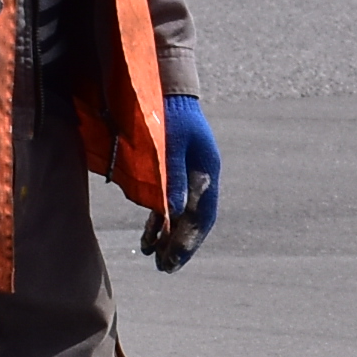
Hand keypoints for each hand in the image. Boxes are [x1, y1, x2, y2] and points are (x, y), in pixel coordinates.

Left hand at [146, 96, 220, 271]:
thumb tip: (172, 213)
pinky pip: (169, 205)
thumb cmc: (166, 113)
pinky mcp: (174, 173)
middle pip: (194, 220)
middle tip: (165, 268)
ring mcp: (189, 177)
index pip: (202, 214)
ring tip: (155, 258)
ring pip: (181, 215)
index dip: (190, 240)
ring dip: (169, 238)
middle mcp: (202, 178)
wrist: (164, 87)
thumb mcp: (169, 145)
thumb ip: (173, 177)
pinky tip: (148, 238)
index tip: (173, 259)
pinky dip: (159, 222)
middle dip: (180, 245)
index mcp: (207, 172)